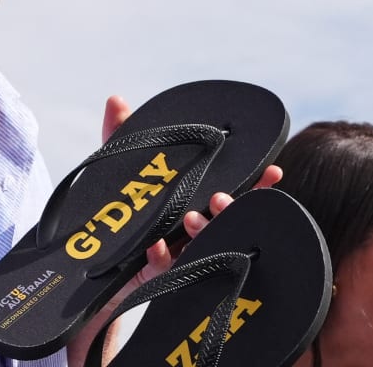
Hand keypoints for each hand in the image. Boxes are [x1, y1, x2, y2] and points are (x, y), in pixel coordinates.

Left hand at [102, 94, 282, 281]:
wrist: (99, 258)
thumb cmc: (123, 208)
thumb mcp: (119, 167)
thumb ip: (121, 133)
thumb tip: (116, 100)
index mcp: (196, 199)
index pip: (236, 189)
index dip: (258, 182)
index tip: (273, 170)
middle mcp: (195, 226)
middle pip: (226, 217)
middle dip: (231, 207)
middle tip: (220, 196)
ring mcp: (181, 251)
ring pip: (204, 243)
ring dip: (201, 229)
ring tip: (190, 217)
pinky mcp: (159, 272)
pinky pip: (164, 266)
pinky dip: (161, 255)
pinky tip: (157, 246)